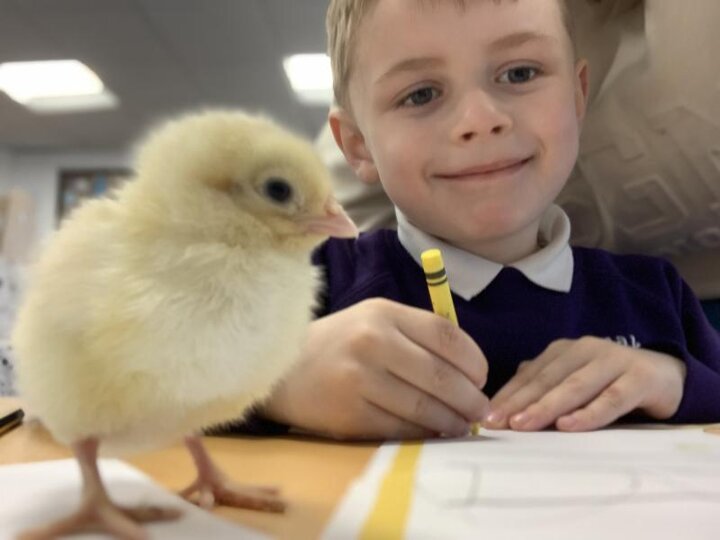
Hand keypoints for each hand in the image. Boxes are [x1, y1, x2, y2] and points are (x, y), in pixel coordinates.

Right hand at [261, 298, 488, 439]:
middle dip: (470, 398)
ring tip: (461, 425)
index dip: (474, 360)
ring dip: (452, 421)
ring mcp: (359, 379)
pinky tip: (433, 433)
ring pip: (425, 407)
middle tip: (481, 410)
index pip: (446, 335)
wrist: (281, 369)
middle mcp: (372, 342)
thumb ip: (416, 336)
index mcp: (383, 313)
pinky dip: (424, 434)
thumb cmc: (338, 344)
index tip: (482, 377)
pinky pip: (402, 428)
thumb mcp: (373, 320)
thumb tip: (468, 371)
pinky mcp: (350, 415)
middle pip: (441, 375)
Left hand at [485, 337, 686, 431]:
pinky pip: (611, 398)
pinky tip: (569, 425)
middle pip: (546, 379)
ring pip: (574, 386)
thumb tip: (503, 401)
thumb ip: (544, 386)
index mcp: (563, 351)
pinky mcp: (639, 379)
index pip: (529, 375)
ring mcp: (613, 361)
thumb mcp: (574, 380)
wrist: (663, 374)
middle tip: (496, 423)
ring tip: (522, 424)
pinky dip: (589, 413)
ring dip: (546, 406)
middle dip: (518, 402)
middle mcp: (584, 349)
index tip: (485, 417)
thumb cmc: (609, 381)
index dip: (507, 395)